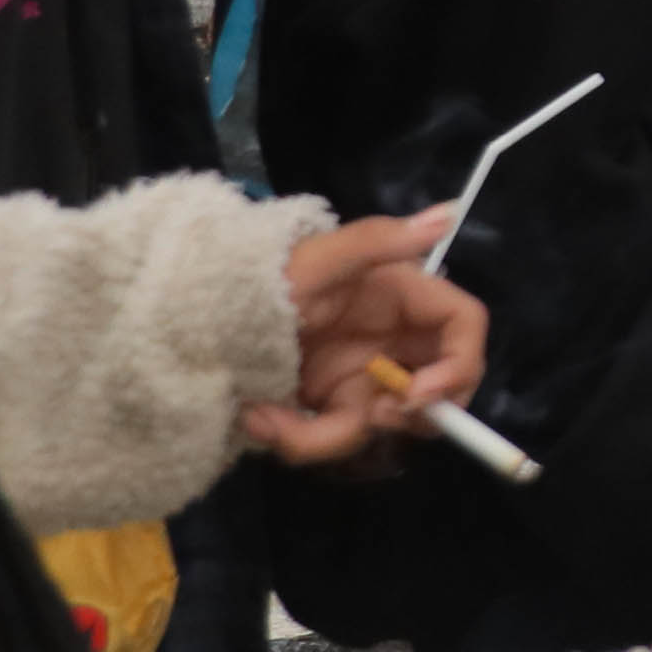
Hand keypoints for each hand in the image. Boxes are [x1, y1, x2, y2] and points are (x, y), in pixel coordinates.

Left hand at [249, 204, 481, 461]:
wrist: (188, 320)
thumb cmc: (253, 279)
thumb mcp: (312, 259)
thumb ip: (376, 240)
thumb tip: (448, 213)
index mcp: (399, 296)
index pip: (462, 326)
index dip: (461, 363)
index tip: (420, 394)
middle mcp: (390, 339)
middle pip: (444, 386)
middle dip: (417, 414)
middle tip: (375, 419)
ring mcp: (359, 376)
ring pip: (383, 425)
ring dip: (332, 434)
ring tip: (273, 423)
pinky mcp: (326, 406)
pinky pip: (335, 438)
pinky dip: (297, 438)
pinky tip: (257, 420)